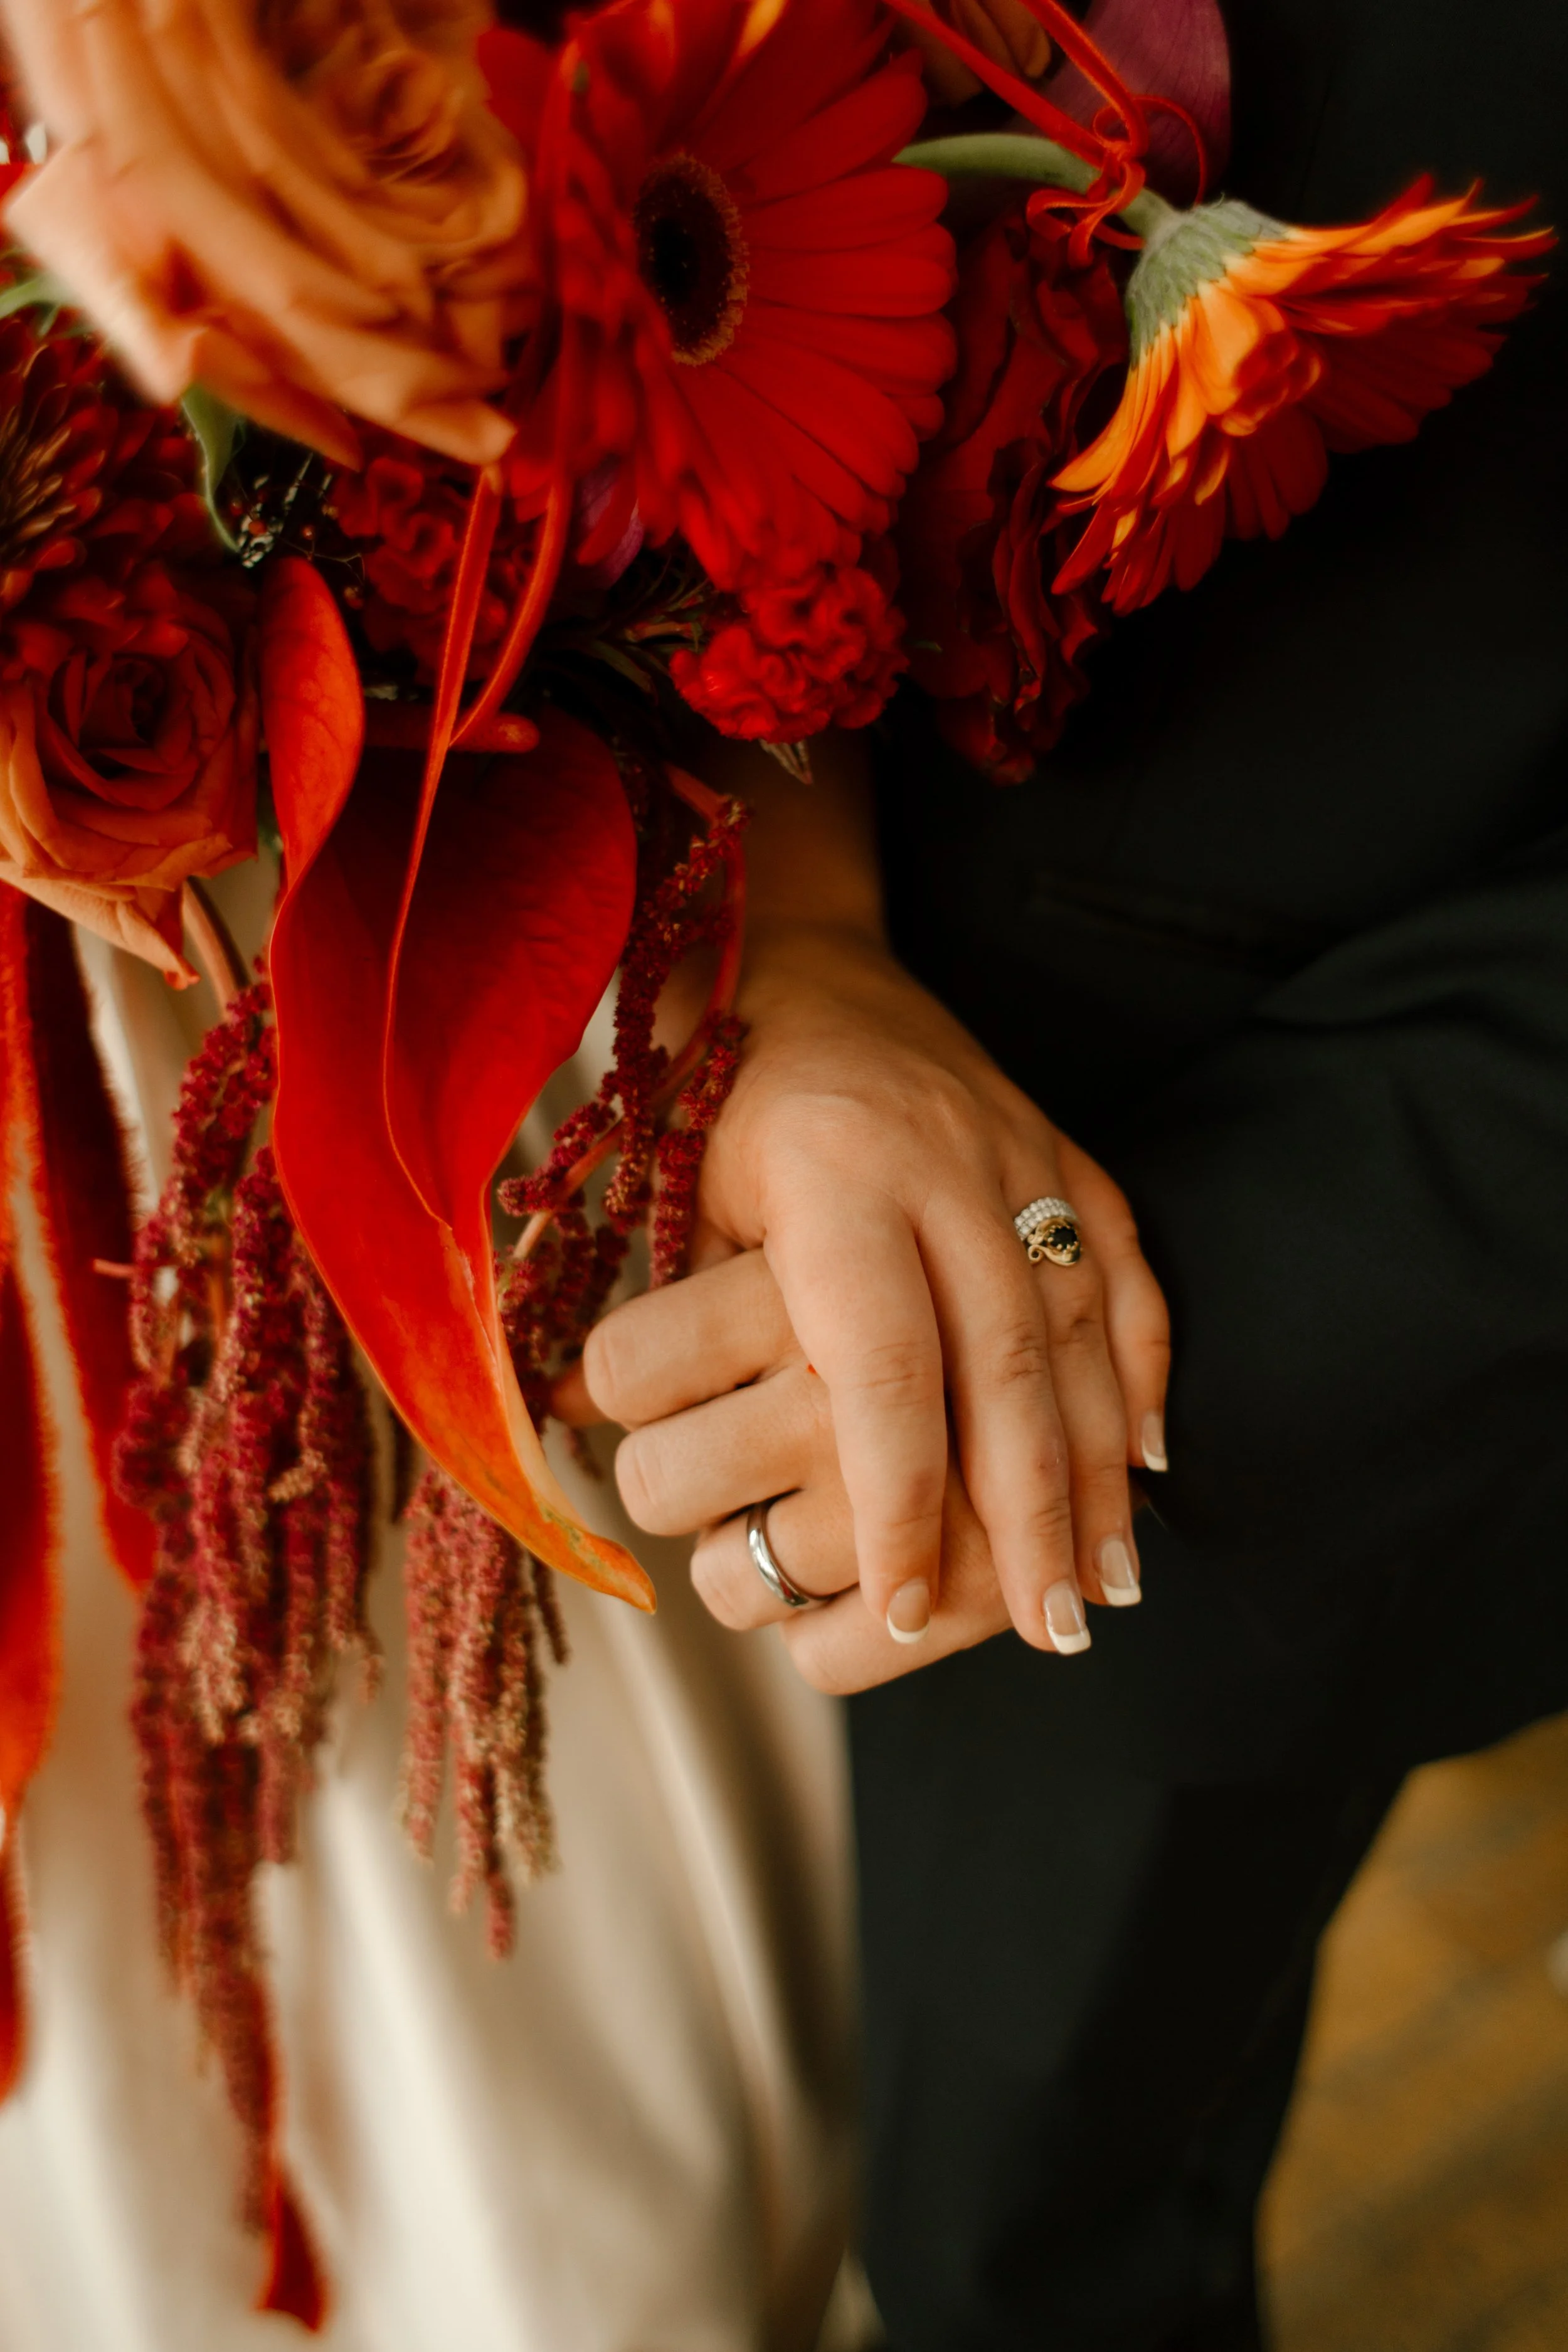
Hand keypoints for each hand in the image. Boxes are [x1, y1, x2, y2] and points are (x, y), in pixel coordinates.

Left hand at [573, 910, 1169, 1661]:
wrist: (803, 948)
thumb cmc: (712, 1079)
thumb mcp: (665, 1184)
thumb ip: (652, 1318)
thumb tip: (580, 1442)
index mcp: (834, 1166)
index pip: (880, 1363)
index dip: (897, 1497)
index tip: (896, 1607)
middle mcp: (947, 1162)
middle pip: (1008, 1364)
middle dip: (1027, 1516)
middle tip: (1040, 1634)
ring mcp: (1021, 1155)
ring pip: (1078, 1333)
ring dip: (1092, 1473)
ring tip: (1098, 1590)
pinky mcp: (1063, 1156)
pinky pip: (1124, 1273)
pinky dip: (1136, 1373)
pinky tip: (1144, 1467)